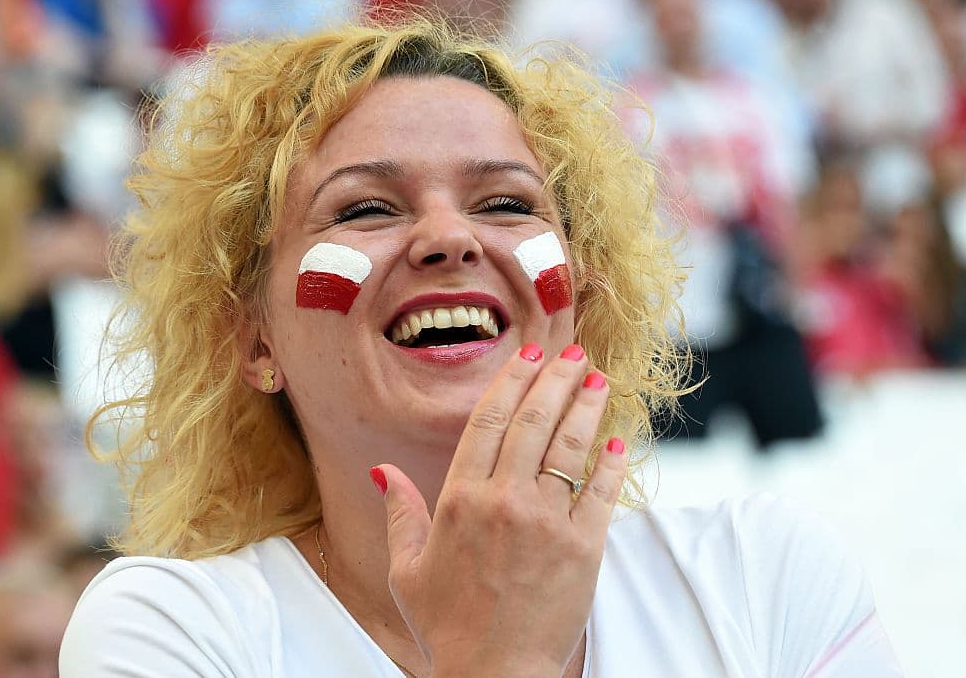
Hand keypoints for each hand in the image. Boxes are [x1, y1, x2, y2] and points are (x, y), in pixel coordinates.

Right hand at [374, 344, 627, 676]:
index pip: (488, 421)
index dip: (511, 381)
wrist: (495, 676)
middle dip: (555, 379)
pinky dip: (612, 462)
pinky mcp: (583, 549)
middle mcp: (503, 501)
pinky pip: (603, 493)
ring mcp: (547, 523)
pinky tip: (618, 437)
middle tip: (572, 354)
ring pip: (569, 447)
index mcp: (459, 500)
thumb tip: (381, 471)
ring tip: (598, 379)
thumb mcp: (407, 570)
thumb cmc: (448, 627)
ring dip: (586, 406)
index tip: (529, 354)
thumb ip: (400, 514)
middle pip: (533, 422)